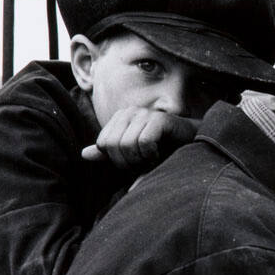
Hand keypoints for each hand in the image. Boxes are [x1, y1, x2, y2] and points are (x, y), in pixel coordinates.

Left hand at [81, 107, 199, 169]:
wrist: (191, 143)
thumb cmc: (162, 149)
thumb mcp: (132, 154)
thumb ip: (109, 154)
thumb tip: (83, 154)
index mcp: (120, 117)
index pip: (103, 144)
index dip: (117, 159)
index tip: (134, 161)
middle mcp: (130, 111)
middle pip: (113, 145)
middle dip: (128, 162)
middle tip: (143, 162)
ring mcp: (145, 114)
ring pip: (127, 144)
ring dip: (140, 159)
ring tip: (152, 158)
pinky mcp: (160, 119)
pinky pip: (144, 141)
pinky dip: (151, 154)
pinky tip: (159, 153)